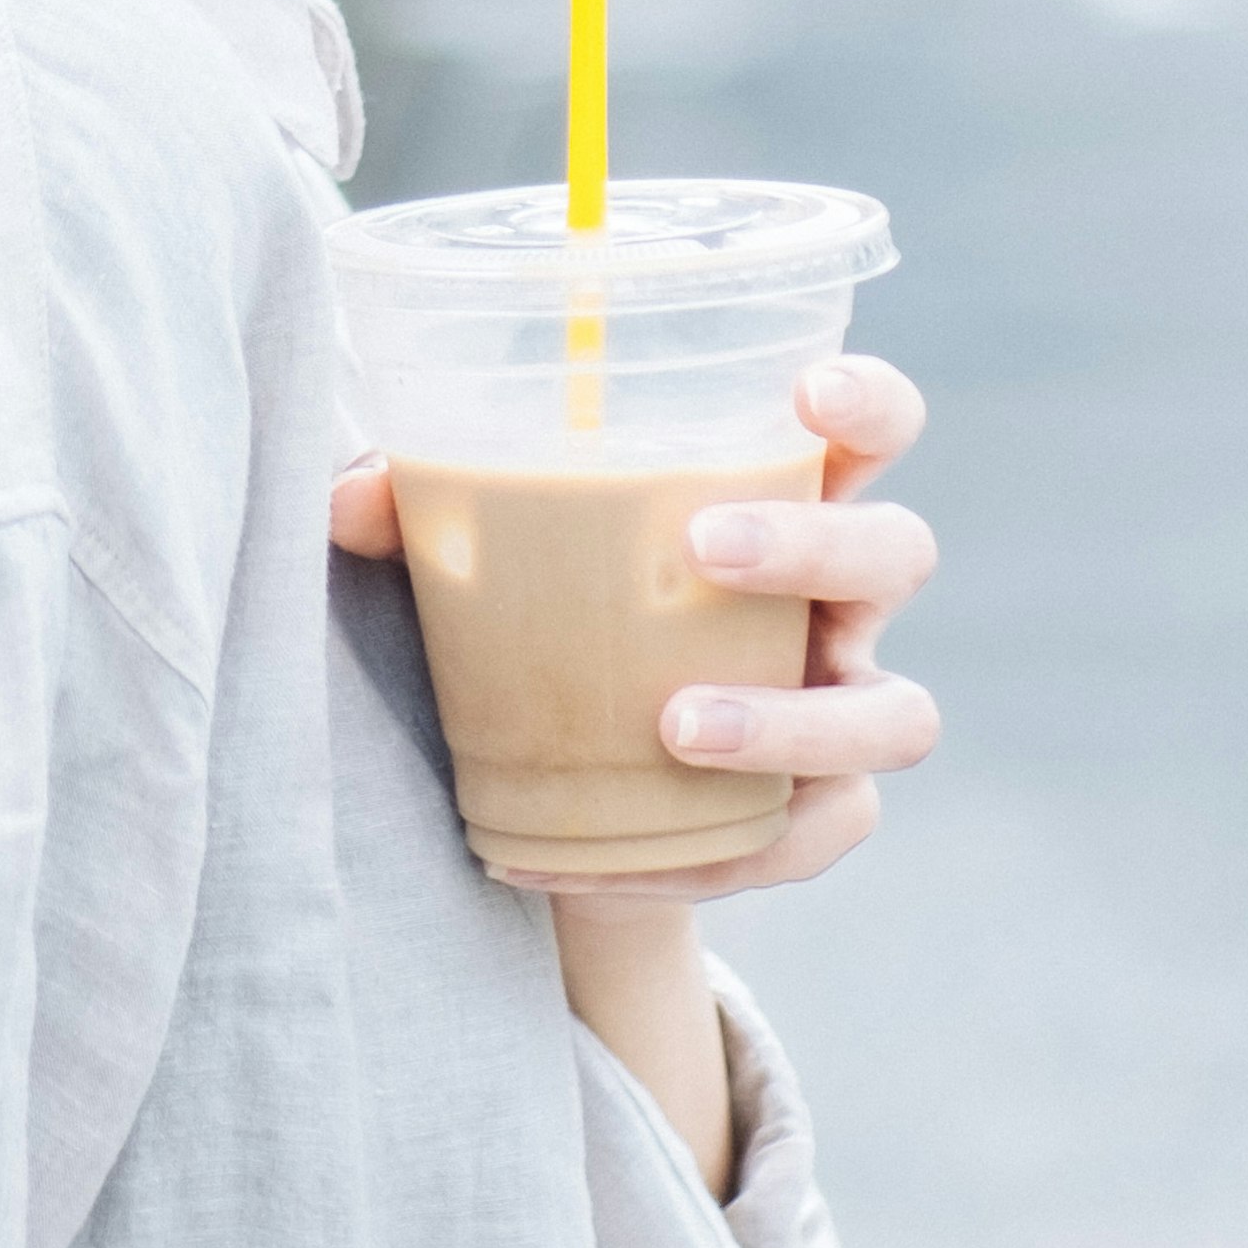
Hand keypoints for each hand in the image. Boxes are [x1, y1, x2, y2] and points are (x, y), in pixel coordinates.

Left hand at [327, 353, 940, 910]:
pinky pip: (815, 837)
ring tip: (674, 722)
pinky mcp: (814, 818)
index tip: (809, 389)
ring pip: (893, 714)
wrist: (551, 801)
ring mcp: (838, 709)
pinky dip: (727, 852)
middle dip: (815, 546)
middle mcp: (834, 601)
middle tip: (703, 548)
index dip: (869, 400)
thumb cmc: (536, 625)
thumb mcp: (477, 563)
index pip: (873, 428)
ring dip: (794, 718)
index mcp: (779, 500)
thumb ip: (419, 515)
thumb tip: (350, 496)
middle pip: (897, 551)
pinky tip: (623, 859)